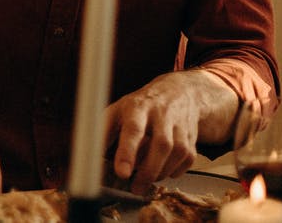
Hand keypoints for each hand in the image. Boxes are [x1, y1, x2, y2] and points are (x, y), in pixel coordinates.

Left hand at [104, 70, 233, 193]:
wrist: (177, 92)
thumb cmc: (139, 106)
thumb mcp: (116, 111)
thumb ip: (103, 132)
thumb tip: (89, 157)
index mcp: (138, 107)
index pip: (133, 129)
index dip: (127, 152)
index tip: (122, 173)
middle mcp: (162, 114)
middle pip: (161, 144)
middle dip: (148, 171)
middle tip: (135, 188)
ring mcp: (180, 125)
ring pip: (177, 153)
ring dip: (160, 172)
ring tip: (145, 180)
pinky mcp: (192, 137)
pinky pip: (188, 160)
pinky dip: (175, 171)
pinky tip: (162, 171)